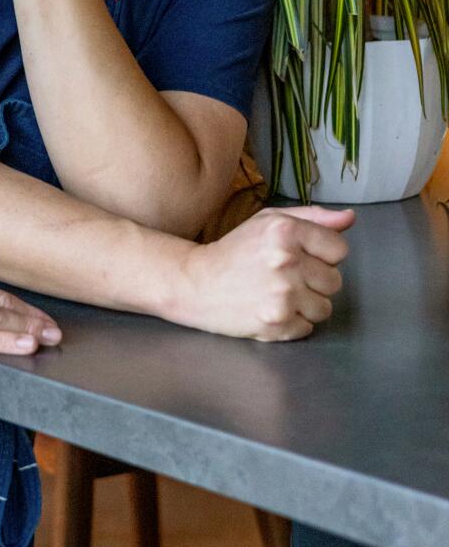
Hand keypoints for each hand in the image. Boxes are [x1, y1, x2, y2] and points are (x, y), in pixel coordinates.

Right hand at [176, 205, 353, 340]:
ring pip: (324, 308)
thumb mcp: (268, 221)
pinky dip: (292, 322)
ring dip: (305, 304)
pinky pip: (308, 328)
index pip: (339, 249)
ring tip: (277, 294)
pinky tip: (270, 308)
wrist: (197, 283)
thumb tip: (350, 219)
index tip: (299, 256)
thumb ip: (312, 218)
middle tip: (284, 276)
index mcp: (285, 231)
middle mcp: (286, 261)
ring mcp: (282, 295)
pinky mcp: (277, 323)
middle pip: (335, 281)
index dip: (322, 254)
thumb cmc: (235, 250)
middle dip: (314, 280)